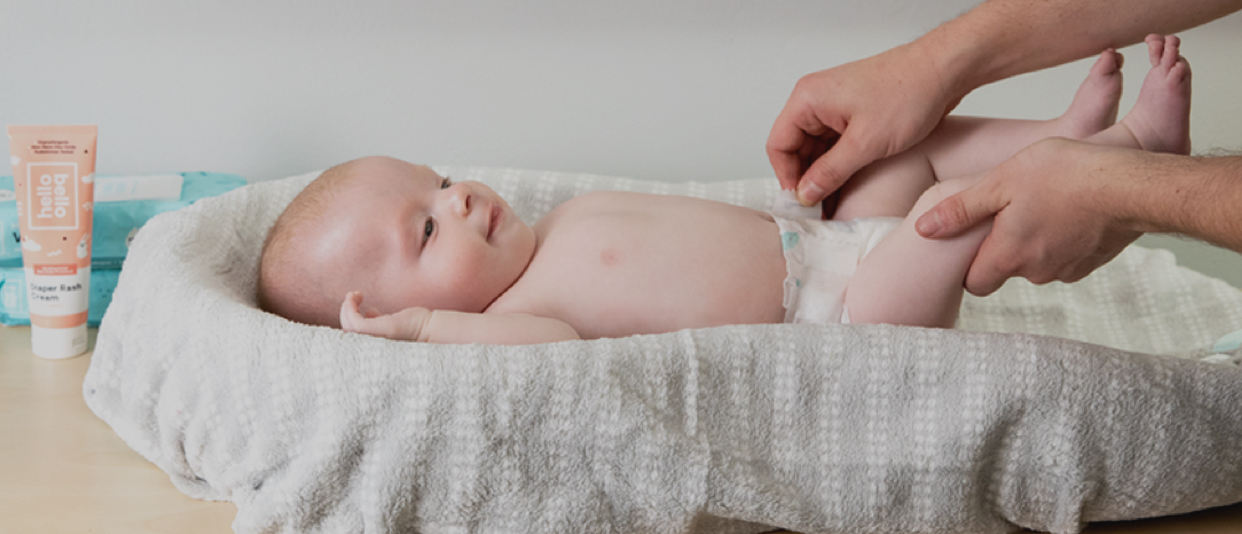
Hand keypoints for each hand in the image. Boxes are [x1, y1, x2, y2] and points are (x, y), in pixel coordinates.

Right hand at [339, 291, 431, 340]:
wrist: (428, 328)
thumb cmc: (413, 326)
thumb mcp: (390, 322)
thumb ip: (378, 320)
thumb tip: (369, 312)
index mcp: (373, 344)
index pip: (352, 336)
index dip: (347, 320)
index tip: (353, 304)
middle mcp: (372, 345)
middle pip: (347, 331)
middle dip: (345, 312)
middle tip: (352, 296)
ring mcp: (374, 339)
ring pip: (349, 326)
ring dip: (346, 308)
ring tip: (354, 295)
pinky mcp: (379, 331)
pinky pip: (355, 322)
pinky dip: (350, 308)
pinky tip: (356, 296)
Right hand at [766, 42, 961, 205]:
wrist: (944, 71)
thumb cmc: (909, 93)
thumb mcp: (866, 143)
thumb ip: (830, 172)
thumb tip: (806, 194)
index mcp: (808, 99)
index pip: (779, 145)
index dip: (787, 178)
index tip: (802, 204)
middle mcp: (816, 100)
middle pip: (795, 149)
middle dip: (805, 180)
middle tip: (816, 211)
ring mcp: (834, 107)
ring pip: (815, 149)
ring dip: (822, 176)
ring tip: (831, 205)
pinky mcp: (852, 114)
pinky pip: (834, 145)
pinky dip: (837, 166)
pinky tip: (844, 188)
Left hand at [915, 138, 1142, 294]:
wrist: (1133, 184)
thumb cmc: (1066, 174)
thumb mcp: (1000, 181)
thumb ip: (960, 209)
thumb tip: (923, 229)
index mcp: (1008, 256)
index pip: (975, 282)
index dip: (968, 263)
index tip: (973, 239)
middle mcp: (1037, 272)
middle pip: (1006, 270)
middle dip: (1004, 246)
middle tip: (1009, 209)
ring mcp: (1069, 269)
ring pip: (1038, 262)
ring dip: (1035, 240)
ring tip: (1042, 202)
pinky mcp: (1095, 261)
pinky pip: (1067, 255)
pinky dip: (1063, 238)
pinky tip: (1069, 208)